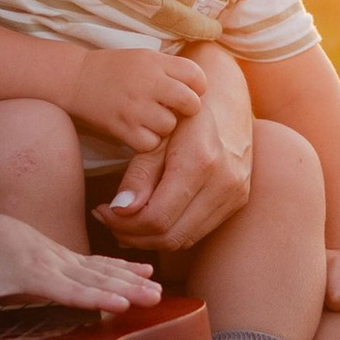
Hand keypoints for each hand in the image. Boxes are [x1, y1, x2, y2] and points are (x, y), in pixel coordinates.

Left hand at [0, 214, 160, 339]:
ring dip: (132, 278)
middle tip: (153, 297)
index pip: (69, 289)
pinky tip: (147, 271)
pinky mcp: (70, 257)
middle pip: (95, 278)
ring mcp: (65, 258)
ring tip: (158, 289)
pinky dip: (125, 266)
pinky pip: (101, 262)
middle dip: (126, 287)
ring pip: (103, 269)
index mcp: (33, 273)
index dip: (95, 297)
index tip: (120, 304)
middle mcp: (54, 263)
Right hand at [67, 44, 208, 151]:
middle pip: (190, 103)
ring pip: (170, 126)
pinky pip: (150, 143)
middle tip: (174, 110)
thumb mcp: (145, 57)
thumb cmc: (115, 70)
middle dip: (187, 110)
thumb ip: (172, 69)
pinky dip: (147, 141)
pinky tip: (138, 131)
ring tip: (150, 120)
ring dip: (164, 127)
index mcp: (156, 61)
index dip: (197, 88)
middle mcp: (148, 82)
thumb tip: (200, 90)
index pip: (196, 77)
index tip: (188, 92)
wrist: (75, 78)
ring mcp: (135, 106)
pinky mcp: (122, 127)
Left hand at [95, 59, 254, 250]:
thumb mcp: (155, 136)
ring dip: (149, 238)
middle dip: (132, 235)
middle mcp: (224, 183)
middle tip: (107, 220)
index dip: (123, 224)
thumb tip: (119, 210)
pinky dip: (171, 232)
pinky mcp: (238, 201)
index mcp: (200, 162)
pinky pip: (198, 231)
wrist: (227, 99)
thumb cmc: (183, 113)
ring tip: (124, 220)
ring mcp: (235, 194)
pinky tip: (150, 218)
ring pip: (184, 240)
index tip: (102, 211)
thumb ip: (138, 174)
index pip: (157, 217)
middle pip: (170, 236)